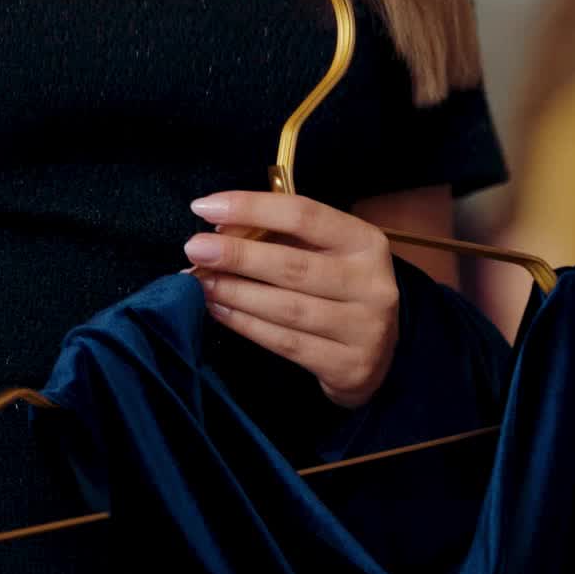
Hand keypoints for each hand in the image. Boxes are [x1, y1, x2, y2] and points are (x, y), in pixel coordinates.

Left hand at [184, 190, 399, 408]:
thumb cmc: (339, 286)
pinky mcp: (348, 366)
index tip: (205, 207)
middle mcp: (372, 283)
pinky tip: (219, 310)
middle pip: (292, 265)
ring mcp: (363, 328)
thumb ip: (280, 236)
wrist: (380, 353)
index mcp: (365, 242)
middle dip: (236, 255)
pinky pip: (285, 343)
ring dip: (234, 292)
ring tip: (199, 282)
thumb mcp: (324, 252)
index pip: (303, 214)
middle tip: (194, 249)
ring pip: (285, 308)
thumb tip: (220, 229)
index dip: (251, 207)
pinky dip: (246, 324)